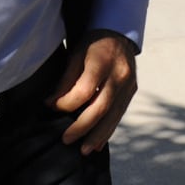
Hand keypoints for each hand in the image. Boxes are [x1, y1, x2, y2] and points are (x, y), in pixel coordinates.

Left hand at [46, 30, 137, 154]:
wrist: (118, 34)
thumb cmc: (92, 44)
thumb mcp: (75, 54)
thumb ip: (66, 80)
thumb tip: (52, 103)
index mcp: (102, 61)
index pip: (84, 90)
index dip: (67, 103)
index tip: (52, 107)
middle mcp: (119, 74)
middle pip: (100, 107)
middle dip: (82, 126)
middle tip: (66, 139)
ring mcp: (129, 84)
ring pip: (113, 115)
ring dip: (98, 135)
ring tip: (84, 150)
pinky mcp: (132, 92)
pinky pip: (119, 114)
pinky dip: (108, 130)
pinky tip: (99, 143)